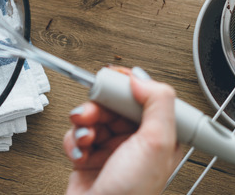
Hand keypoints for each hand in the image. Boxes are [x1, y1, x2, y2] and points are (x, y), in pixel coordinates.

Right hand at [63, 67, 182, 194]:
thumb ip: (158, 103)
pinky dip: (73, 141)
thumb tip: (142, 78)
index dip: (130, 86)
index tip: (116, 79)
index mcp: (161, 137)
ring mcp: (112, 149)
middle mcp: (137, 142)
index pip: (148, 98)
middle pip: (115, 104)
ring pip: (93, 117)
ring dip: (84, 123)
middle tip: (92, 111)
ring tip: (85, 136)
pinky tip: (79, 152)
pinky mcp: (89, 156)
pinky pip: (76, 134)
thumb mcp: (156, 144)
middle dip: (99, 106)